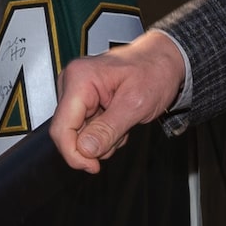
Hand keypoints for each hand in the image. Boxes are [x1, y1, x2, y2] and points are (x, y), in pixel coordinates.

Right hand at [48, 32, 185, 172]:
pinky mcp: (83, 98)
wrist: (164, 59)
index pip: (61, 128)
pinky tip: (119, 120)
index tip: (92, 166)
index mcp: (80, 79)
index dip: (73, 154)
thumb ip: (108, 129)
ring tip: (124, 123)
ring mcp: (77, 90)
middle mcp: (72, 83)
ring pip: (78, 133)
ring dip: (102, 139)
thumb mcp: (136, 104)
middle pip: (67, 132)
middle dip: (93, 144)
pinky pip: (86, 127)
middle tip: (120, 137)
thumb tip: (85, 150)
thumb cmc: (154, 71)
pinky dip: (103, 132)